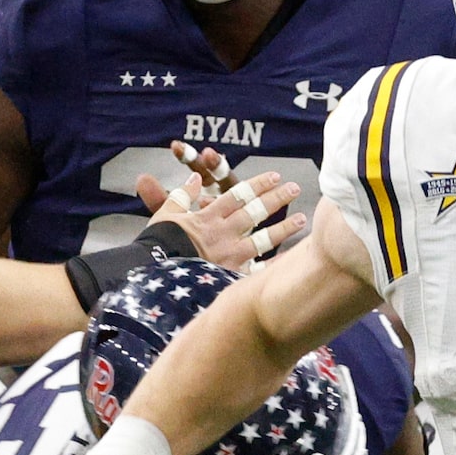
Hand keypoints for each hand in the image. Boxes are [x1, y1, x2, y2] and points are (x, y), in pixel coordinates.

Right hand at [144, 142, 304, 267]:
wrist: (154, 277)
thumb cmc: (156, 246)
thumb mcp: (164, 215)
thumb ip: (181, 195)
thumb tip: (195, 177)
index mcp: (207, 217)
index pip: (238, 195)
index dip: (258, 184)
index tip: (275, 176)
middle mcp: (222, 234)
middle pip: (255, 212)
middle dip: (276, 199)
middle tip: (294, 188)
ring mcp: (229, 256)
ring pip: (263, 239)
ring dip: (284, 228)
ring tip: (301, 219)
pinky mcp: (230, 277)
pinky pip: (257, 270)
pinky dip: (275, 265)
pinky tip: (292, 259)